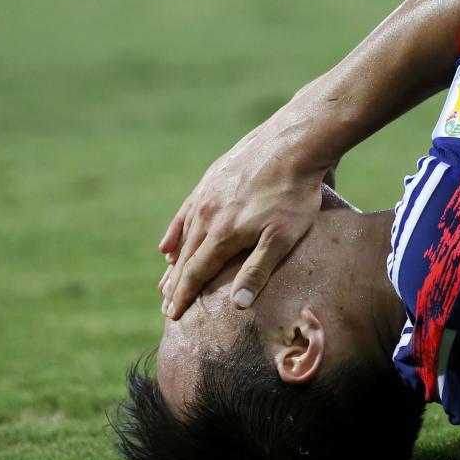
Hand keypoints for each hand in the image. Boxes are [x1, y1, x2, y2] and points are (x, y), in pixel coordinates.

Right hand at [158, 119, 328, 319]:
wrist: (293, 144)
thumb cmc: (294, 195)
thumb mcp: (283, 237)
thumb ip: (258, 270)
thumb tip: (236, 304)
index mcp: (223, 234)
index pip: (196, 273)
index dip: (183, 296)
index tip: (171, 315)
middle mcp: (207, 215)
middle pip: (186, 257)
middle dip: (175, 284)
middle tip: (165, 306)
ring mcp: (207, 195)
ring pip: (184, 235)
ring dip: (174, 261)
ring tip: (165, 280)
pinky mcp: (212, 178)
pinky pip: (186, 210)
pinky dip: (176, 230)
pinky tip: (168, 243)